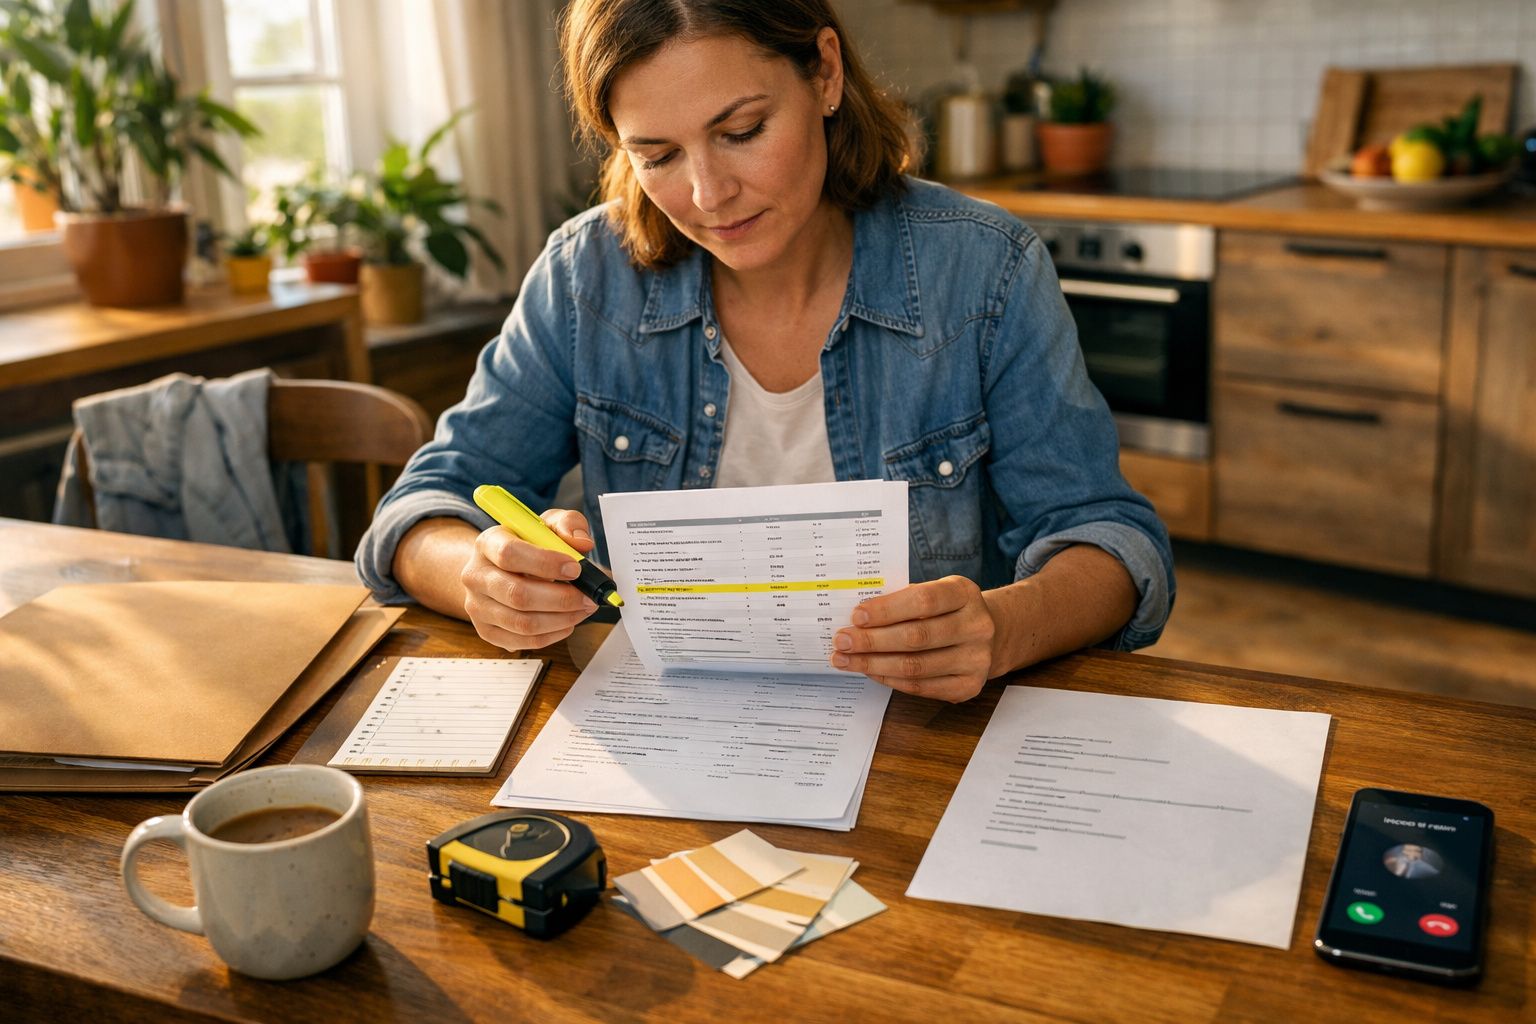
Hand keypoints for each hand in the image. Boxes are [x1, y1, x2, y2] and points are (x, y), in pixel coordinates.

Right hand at [460, 508, 597, 651]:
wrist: (497, 569)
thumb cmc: (526, 546)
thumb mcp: (547, 525)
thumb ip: (568, 524)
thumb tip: (581, 544)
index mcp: (488, 543)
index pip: (509, 553)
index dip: (545, 563)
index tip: (575, 569)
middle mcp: (476, 576)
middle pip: (517, 594)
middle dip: (561, 598)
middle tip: (588, 597)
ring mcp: (477, 606)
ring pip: (522, 623)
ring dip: (561, 619)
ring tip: (582, 609)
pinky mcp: (486, 631)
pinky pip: (524, 641)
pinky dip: (553, 635)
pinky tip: (567, 622)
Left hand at [828, 575, 996, 701]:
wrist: (989, 635)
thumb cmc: (948, 610)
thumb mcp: (934, 592)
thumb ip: (902, 600)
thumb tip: (857, 619)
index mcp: (965, 594)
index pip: (923, 600)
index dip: (887, 609)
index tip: (856, 616)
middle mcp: (976, 626)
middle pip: (916, 637)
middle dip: (872, 641)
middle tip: (841, 642)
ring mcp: (976, 659)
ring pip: (915, 666)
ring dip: (874, 664)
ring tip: (846, 660)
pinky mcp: (968, 686)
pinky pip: (921, 686)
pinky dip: (890, 679)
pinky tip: (870, 671)